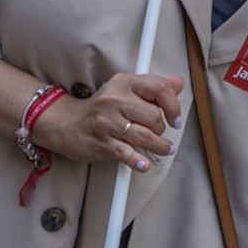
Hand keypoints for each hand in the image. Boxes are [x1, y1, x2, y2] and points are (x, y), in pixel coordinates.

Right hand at [31, 73, 182, 172]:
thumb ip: (154, 87)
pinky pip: (126, 153)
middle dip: (161, 129)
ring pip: (144, 136)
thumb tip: (179, 83)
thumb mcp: (126, 89)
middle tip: (158, 133)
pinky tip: (144, 164)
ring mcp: (108, 122)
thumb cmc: (102, 107)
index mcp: (125, 83)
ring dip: (159, 146)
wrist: (67, 124)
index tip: (176, 119)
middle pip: (153, 116)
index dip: (173, 105)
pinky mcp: (103, 143)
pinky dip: (137, 161)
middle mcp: (115, 100)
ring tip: (163, 149)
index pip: (159, 88)